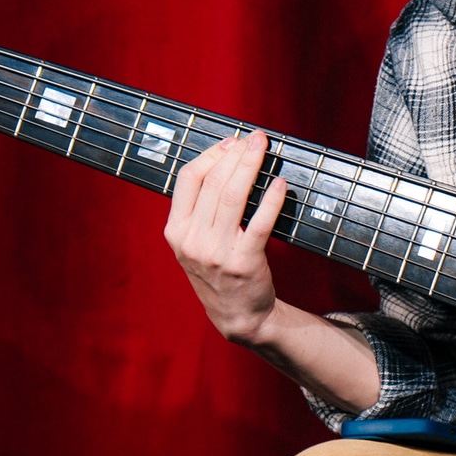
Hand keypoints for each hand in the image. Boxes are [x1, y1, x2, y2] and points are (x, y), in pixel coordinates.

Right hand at [164, 130, 289, 343]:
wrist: (237, 317)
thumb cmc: (218, 272)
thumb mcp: (194, 244)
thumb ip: (198, 210)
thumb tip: (223, 163)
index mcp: (176, 231)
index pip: (187, 179)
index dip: (210, 155)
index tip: (231, 143)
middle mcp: (192, 241)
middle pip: (213, 183)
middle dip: (236, 154)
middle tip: (254, 138)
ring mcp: (217, 253)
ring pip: (234, 197)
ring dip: (251, 166)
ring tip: (264, 148)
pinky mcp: (244, 262)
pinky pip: (260, 223)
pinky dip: (271, 199)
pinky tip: (280, 183)